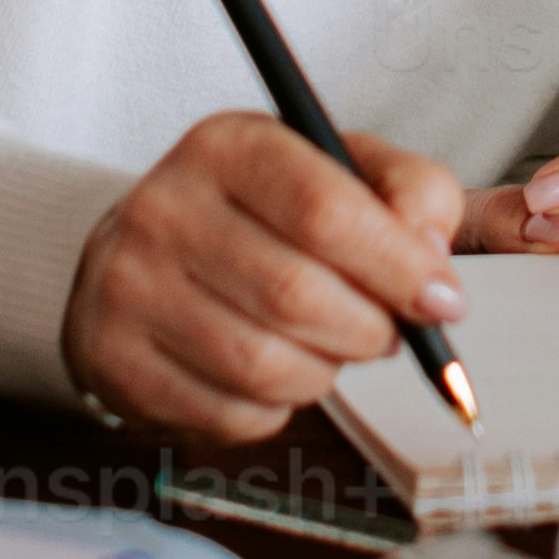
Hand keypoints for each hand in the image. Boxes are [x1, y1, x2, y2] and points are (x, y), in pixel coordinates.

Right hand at [59, 110, 466, 444]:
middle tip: (388, 332)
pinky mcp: (115, 359)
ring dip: (325, 373)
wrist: (145, 254)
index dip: (398, 266)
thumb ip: (412, 194)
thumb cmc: (266, 214)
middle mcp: (164, 207)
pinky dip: (275, 408)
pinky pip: (229, 413)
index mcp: (229, 145)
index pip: (324, 210)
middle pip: (295, 295)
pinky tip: (272, 372)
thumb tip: (433, 264)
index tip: (443, 302)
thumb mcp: (343, 171)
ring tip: (329, 348)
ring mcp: (128, 287)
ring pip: (264, 366)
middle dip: (368, 330)